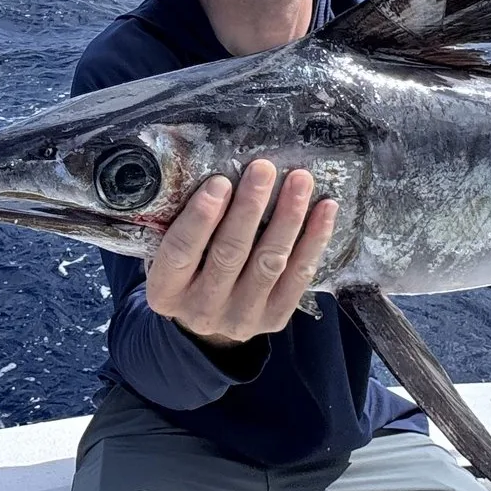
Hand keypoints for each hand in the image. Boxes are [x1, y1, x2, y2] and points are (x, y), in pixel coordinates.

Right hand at [145, 158, 339, 346]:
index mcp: (166, 292)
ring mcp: (240, 317)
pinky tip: (325, 209)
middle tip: (263, 169)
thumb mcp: (167, 253)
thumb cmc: (187, 272)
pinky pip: (299, 277)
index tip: (219, 182)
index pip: (180, 252)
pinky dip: (314, 241)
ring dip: (287, 217)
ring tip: (299, 180)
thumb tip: (212, 173)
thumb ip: (179, 225)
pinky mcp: (274, 318)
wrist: (207, 322)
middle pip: (229, 254)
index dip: (200, 218)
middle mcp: (201, 309)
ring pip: (268, 262)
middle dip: (249, 207)